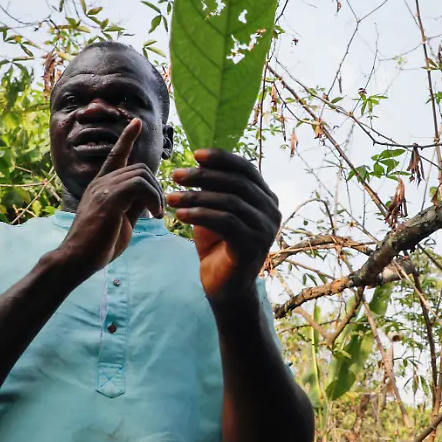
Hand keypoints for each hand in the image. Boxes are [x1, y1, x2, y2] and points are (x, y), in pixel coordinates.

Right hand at [56, 119, 164, 279]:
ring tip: (156, 214)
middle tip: (159, 210)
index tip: (136, 122)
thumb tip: (149, 197)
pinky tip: (154, 215)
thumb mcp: (121, 221)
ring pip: (141, 175)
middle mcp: (100, 183)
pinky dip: (153, 199)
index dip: (127, 138)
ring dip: (156, 194)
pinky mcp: (108, 198)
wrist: (76, 260)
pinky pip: (139, 186)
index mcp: (101, 186)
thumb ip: (133, 205)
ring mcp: (102, 189)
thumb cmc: (97, 246)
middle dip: (156, 187)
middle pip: (139, 168)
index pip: (115, 155)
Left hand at [166, 150, 279, 304]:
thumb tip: (199, 160)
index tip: (195, 154)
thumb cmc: (217, 246)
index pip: (246, 169)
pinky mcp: (252, 246)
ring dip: (195, 197)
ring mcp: (265, 229)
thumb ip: (213, 189)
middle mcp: (271, 211)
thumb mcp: (214, 211)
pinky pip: (225, 222)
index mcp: (266, 198)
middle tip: (175, 175)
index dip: (222, 158)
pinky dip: (199, 216)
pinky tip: (179, 215)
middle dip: (203, 176)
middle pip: (236, 183)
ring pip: (229, 201)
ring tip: (170, 197)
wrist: (224, 287)